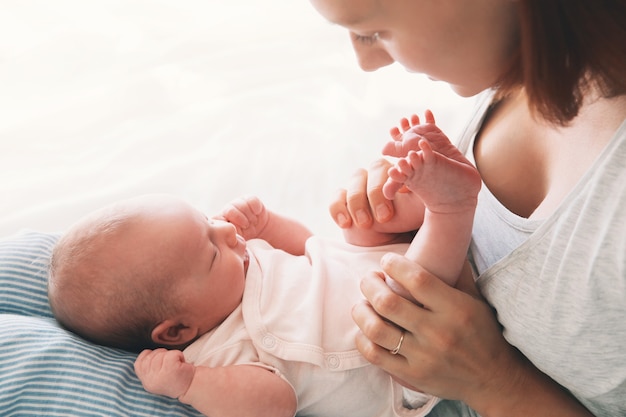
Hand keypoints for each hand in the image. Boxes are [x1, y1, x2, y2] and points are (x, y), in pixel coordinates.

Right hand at [134, 349, 195, 398]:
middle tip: (171, 364)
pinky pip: (171, 353)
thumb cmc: (176, 378)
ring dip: (170, 355)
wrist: (192, 387)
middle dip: (161, 355)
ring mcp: (160, 375)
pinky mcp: (170, 369)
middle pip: (150, 356)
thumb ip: (149, 369)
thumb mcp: (157, 377)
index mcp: (147, 382)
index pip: (138, 364)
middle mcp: (150, 380)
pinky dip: (179, 354)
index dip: (148, 357)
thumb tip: (146, 354)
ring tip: (176, 365)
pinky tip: (181, 363)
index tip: (160, 361)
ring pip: (160, 354)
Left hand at [216, 195, 269, 239]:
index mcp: (220, 221)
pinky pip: (252, 201)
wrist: (259, 227)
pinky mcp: (248, 199)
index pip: (217, 220)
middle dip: (240, 219)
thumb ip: (230, 241)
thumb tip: (228, 249)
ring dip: (249, 216)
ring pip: (241, 205)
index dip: (228, 226)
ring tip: (252, 221)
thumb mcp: (236, 241)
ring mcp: (238, 203)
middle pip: (230, 210)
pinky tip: (256, 213)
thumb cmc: (244, 235)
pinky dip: (256, 209)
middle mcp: (227, 210)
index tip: (236, 232)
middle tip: (246, 226)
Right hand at [329, 160, 424, 237]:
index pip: (399, 164)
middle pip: (376, 168)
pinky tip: (345, 224)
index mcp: (401, 170)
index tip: (403, 194)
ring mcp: (360, 184)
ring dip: (358, 202)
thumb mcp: (419, 208)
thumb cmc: (410, 217)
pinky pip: (337, 198)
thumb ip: (418, 196)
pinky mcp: (344, 199)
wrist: (391, 236)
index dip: (397, 178)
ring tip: (365, 224)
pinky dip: (339, 209)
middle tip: (384, 217)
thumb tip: (407, 186)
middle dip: (377, 192)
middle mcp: (379, 172)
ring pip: (356, 180)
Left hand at [351, 253, 522, 405]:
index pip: (416, 279)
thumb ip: (457, 273)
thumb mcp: (476, 300)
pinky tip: (365, 329)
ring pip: (376, 329)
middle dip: (369, 284)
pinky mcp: (412, 375)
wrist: (495, 380)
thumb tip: (445, 240)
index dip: (394, 265)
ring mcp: (423, 356)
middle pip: (388, 302)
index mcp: (455, 309)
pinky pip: (375, 355)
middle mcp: (438, 333)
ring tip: (363, 303)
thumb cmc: (483, 333)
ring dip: (361, 311)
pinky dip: (362, 338)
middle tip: (370, 279)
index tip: (387, 261)